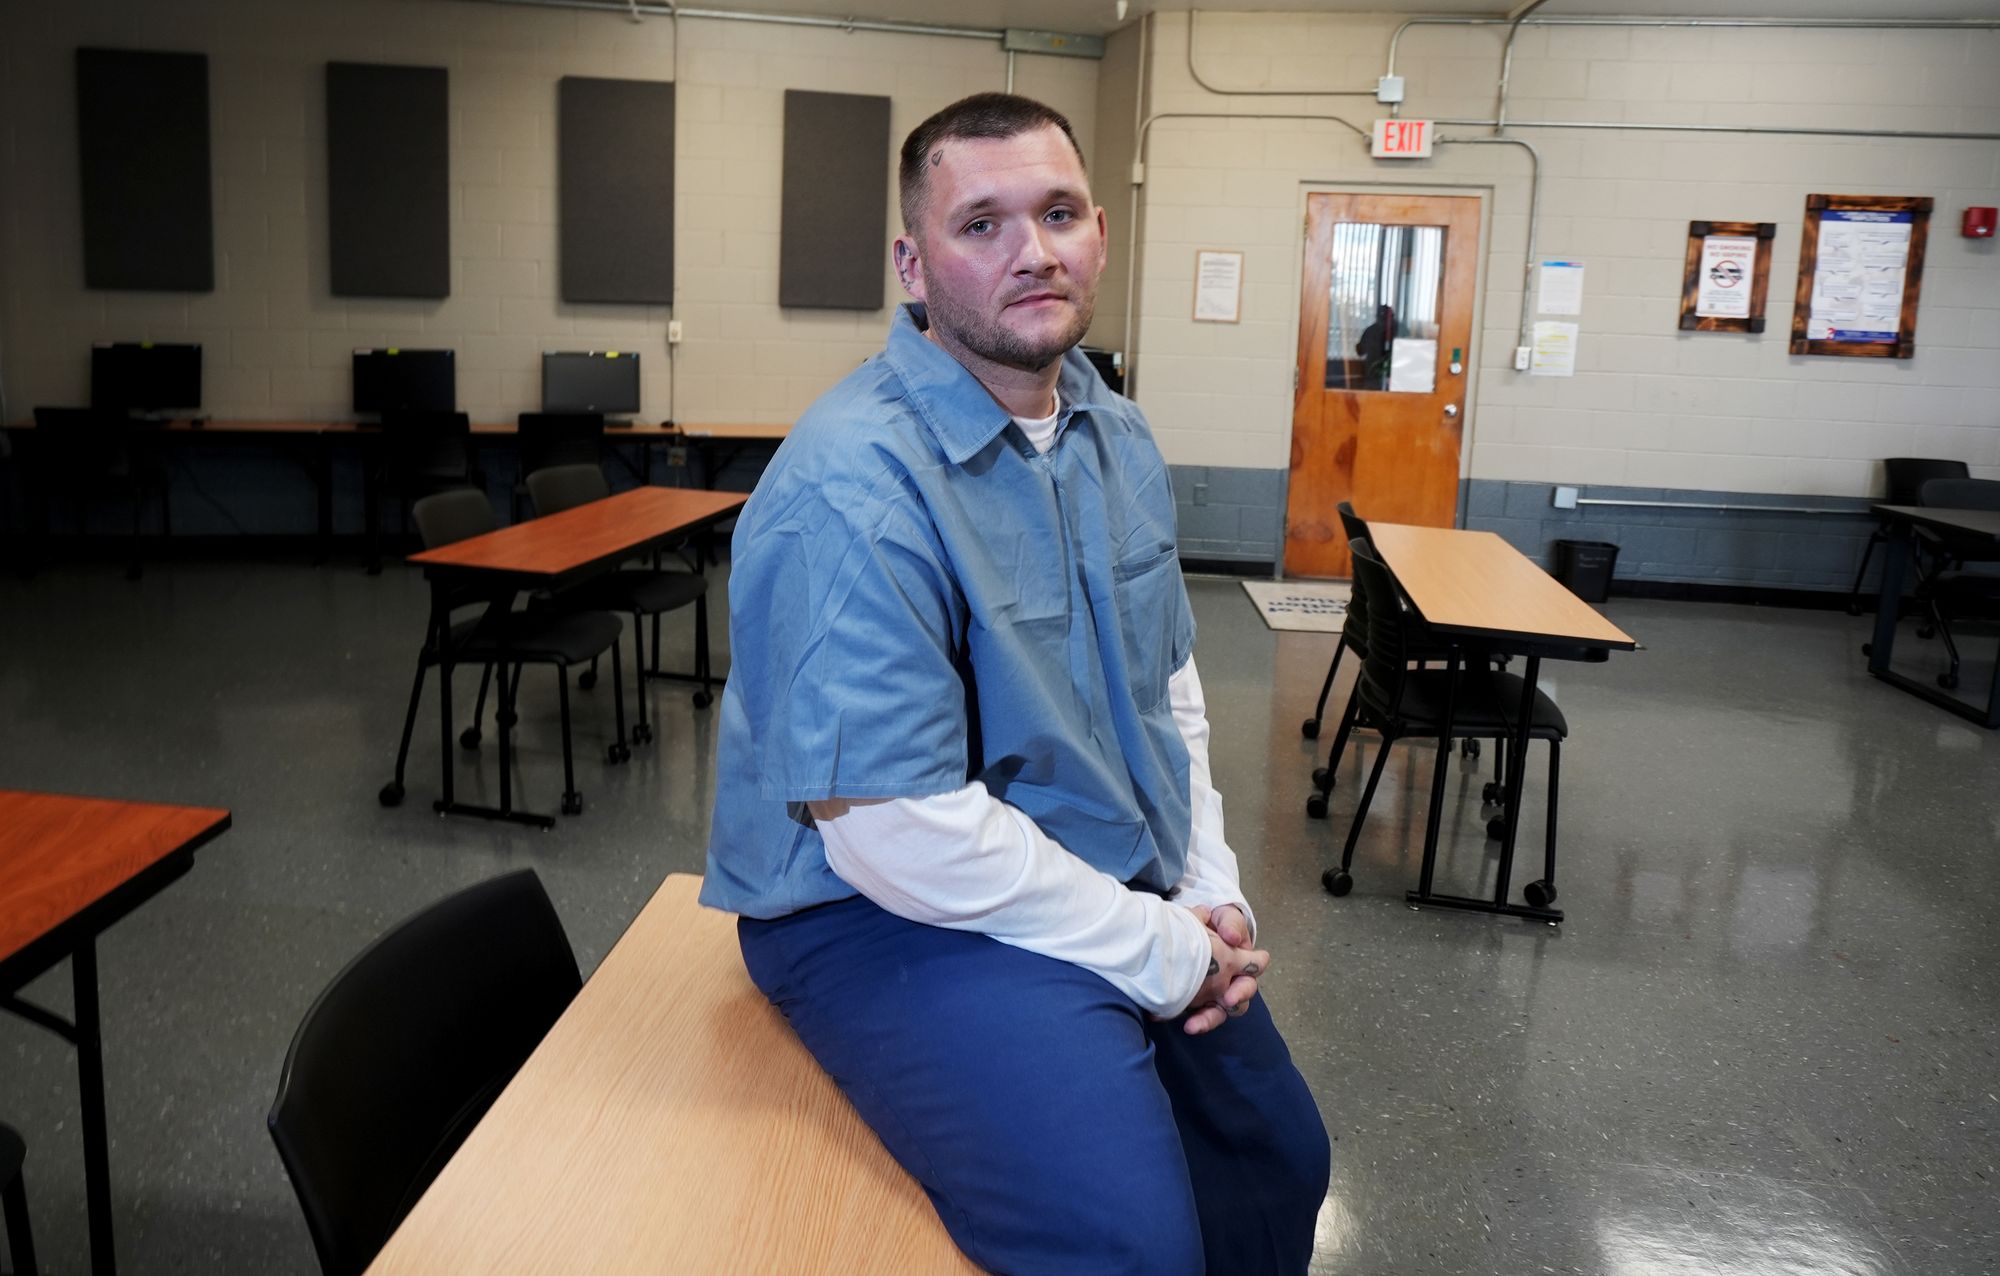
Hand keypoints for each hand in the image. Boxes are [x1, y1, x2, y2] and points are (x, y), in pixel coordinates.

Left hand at [1181, 905, 1268, 1036]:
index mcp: (1243, 959)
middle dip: (1237, 997)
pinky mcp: (1199, 1004)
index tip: (1239, 969)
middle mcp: (1233, 981)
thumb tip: (1232, 937)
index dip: (1253, 966)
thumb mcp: (1223, 917)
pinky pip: (1202, 1018)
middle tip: (1227, 999)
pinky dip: (1196, 1022)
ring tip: (1195, 1024)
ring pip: (1221, 1013)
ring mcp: (1215, 995)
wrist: (1185, 932)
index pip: (1257, 964)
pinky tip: (1186, 1024)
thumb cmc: (1213, 925)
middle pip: (1243, 995)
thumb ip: (1230, 922)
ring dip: (1210, 1019)